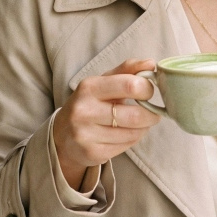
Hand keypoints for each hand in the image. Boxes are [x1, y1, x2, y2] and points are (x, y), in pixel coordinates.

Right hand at [52, 59, 161, 188]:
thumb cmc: (90, 103)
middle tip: (154, 112)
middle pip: (135, 115)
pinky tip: (127, 133)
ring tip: (140, 123)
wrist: (62, 135)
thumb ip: (128, 70)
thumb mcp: (103, 81)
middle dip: (152, 114)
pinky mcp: (92, 153)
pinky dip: (133, 139)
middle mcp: (84, 110)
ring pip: (133, 133)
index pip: (130, 85)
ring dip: (144, 128)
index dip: (147, 89)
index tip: (149, 91)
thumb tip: (151, 63)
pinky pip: (126, 146)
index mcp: (89, 87)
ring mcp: (86, 134)